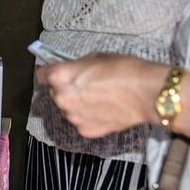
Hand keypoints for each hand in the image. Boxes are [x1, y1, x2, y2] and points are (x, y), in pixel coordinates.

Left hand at [36, 54, 166, 137]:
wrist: (148, 93)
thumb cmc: (123, 69)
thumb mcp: (94, 57)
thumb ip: (75, 66)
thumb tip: (69, 69)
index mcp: (60, 77)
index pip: (42, 75)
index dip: (50, 72)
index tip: (56, 71)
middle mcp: (62, 98)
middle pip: (55, 92)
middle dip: (65, 88)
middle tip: (84, 84)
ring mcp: (73, 117)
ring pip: (67, 108)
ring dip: (76, 103)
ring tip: (97, 97)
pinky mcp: (86, 131)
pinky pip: (80, 121)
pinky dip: (88, 117)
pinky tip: (103, 109)